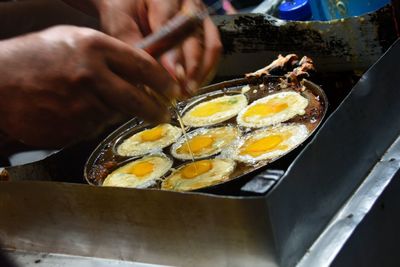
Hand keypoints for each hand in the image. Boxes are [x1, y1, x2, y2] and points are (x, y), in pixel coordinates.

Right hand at [0, 25, 177, 147]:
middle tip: (162, 114)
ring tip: (90, 100)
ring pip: (115, 115)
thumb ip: (109, 54)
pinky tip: (73, 110)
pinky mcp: (72, 129)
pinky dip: (92, 122)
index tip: (172, 90)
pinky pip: (94, 128)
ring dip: (112, 112)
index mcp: (94, 48)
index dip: (163, 81)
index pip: (144, 66)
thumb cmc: (34, 58)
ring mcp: (81, 106)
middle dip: (156, 110)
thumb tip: (140, 71)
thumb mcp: (73, 40)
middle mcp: (91, 77)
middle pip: (139, 100)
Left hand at [95, 0, 221, 92]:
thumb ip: (128, 41)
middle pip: (194, 38)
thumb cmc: (124, 9)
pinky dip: (206, 70)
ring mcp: (200, 17)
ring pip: (209, 45)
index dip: (173, 54)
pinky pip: (213, 51)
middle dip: (190, 68)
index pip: (172, 26)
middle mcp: (188, 4)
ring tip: (187, 92)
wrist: (133, 4)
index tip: (173, 75)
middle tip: (180, 90)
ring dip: (200, 72)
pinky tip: (193, 85)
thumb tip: (141, 72)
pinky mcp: (206, 30)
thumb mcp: (119, 19)